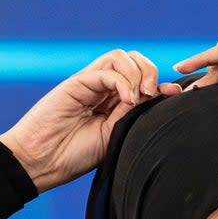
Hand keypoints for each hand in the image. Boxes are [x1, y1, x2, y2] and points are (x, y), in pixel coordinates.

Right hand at [0, 50, 183, 192]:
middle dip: (150, 72)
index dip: (161, 82)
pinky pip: (107, 69)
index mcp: (113, 103)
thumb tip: (162, 95)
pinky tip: (126, 100)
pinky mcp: (77, 82)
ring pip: (121, 57)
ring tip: (138, 97)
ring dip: (137, 73)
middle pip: (134, 60)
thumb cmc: (74, 156)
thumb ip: (133, 114)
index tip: (175, 95)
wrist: (42, 162)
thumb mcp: (114, 135)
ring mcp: (89, 83)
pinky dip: (122, 81)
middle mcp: (102, 89)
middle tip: (152, 95)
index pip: (142, 79)